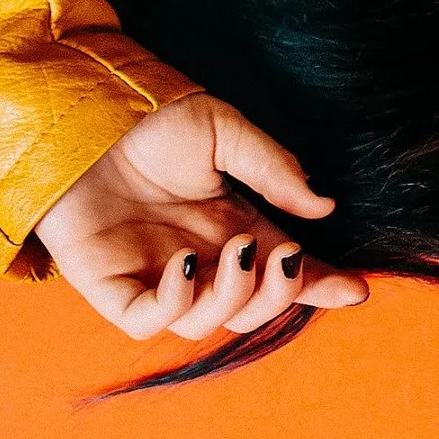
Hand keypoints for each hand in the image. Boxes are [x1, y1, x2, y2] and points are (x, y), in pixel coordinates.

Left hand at [33, 94, 370, 340]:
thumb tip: (323, 207)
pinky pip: (146, 321)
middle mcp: (199, 259)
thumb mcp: (225, 132)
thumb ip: (273, 169)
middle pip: (249, 307)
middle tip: (288, 256)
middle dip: (280, 294)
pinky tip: (187, 264)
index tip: (354, 289)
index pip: (282, 270)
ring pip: (204, 323)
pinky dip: (173, 303)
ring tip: (237, 251)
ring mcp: (154, 275)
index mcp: (232, 227)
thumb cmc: (151, 121)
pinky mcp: (110, 285)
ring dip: (233, 296)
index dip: (318, 285)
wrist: (83, 115)